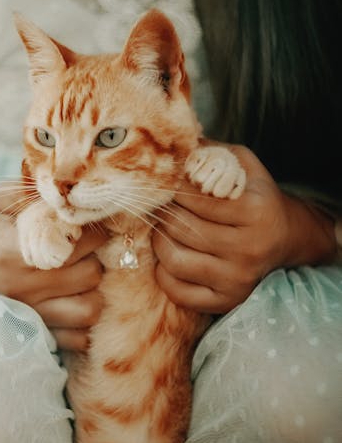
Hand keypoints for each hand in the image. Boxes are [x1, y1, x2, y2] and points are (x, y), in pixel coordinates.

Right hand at [0, 184, 107, 349]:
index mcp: (14, 251)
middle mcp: (22, 286)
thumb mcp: (4, 198)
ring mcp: (29, 313)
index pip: (75, 244)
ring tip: (88, 277)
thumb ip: (37, 195)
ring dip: (96, 292)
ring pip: (88, 310)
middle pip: (89, 275)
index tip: (91, 227)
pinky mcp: (33, 330)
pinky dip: (85, 324)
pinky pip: (76, 339)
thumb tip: (75, 193)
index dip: (93, 233)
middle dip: (98, 259)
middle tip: (92, 251)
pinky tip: (78, 301)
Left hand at [152, 143, 336, 313]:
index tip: (163, 183)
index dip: (171, 188)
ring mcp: (237, 278)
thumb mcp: (243, 166)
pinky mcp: (225, 300)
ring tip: (162, 228)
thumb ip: (211, 152)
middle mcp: (249, 248)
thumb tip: (173, 142)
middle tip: (157, 205)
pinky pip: (178, 291)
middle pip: (182, 229)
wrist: (286, 238)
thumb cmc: (256, 196)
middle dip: (163, 213)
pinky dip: (164, 273)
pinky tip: (167, 257)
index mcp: (255, 211)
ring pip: (175, 260)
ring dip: (159, 241)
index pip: (194, 198)